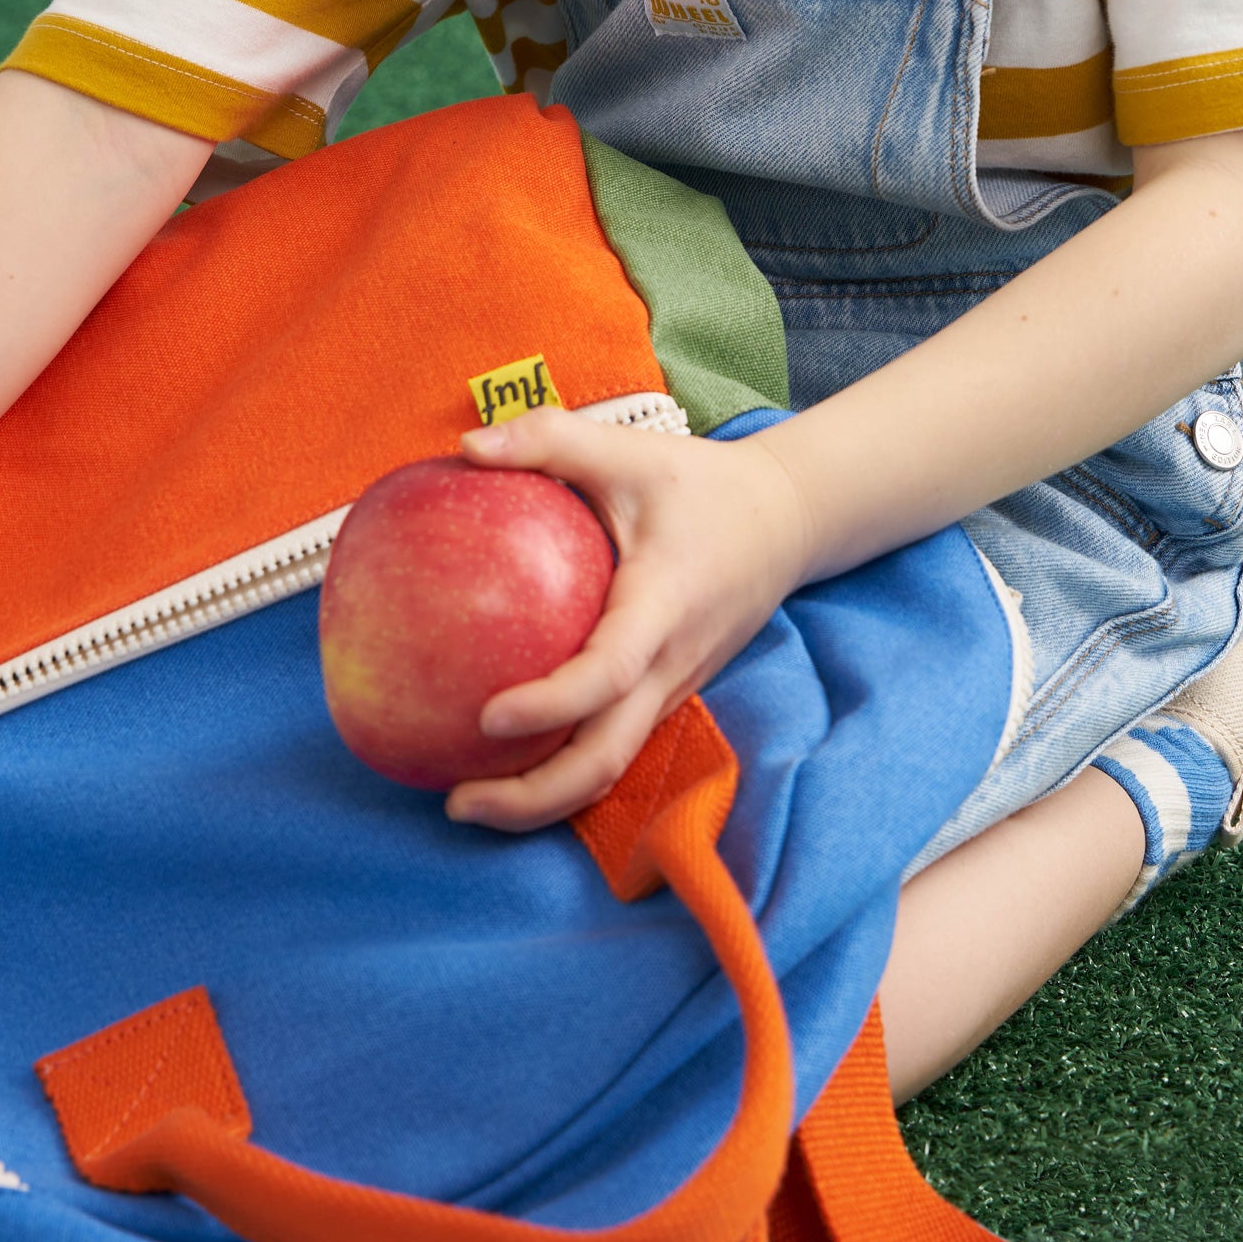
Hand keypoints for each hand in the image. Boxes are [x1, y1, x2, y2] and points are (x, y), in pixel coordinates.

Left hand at [444, 409, 809, 832]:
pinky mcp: (667, 695)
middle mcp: (671, 664)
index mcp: (663, 605)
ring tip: (465, 800)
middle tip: (455, 801)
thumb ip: (549, 440)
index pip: (610, 671)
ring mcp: (673, 689)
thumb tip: (464, 449)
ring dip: (542, 798)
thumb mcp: (629, 449)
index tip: (487, 715)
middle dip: (533, 797)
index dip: (552, 703)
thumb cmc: (699, 484)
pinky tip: (502, 759)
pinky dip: (561, 767)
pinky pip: (613, 745)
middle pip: (607, 757)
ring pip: (610, 766)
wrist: (787, 522)